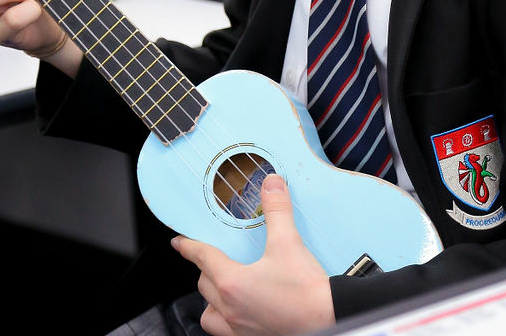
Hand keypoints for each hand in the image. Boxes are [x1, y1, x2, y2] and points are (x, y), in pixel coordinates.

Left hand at [172, 174, 334, 335]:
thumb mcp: (288, 243)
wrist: (326, 320)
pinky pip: (224, 331)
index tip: (179, 242)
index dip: (189, 247)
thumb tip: (271, 185)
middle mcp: (230, 309)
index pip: (203, 258)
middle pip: (204, 285)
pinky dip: (224, 318)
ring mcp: (238, 329)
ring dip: (211, 298)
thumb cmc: (305, 292)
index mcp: (232, 283)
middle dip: (205, 268)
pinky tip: (239, 310)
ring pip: (209, 313)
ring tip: (222, 287)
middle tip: (213, 256)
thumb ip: (277, 211)